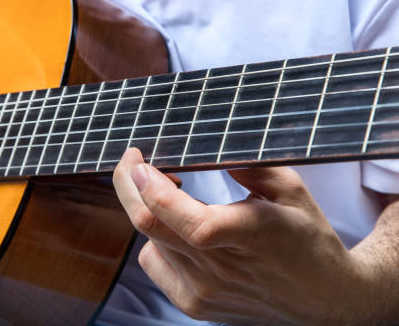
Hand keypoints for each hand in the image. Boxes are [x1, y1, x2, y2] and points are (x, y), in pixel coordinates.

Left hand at [113, 148, 373, 324]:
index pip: (180, 215)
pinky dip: (155, 239)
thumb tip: (206, 147)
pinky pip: (152, 262)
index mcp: (248, 233)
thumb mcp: (291, 189)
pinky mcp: (194, 304)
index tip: (139, 159)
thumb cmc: (309, 241)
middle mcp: (219, 268)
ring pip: (148, 239)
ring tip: (172, 195)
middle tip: (134, 164)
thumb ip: (248, 164)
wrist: (323, 301)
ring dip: (148, 210)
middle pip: (147, 224)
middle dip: (128, 185)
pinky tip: (177, 230)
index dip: (148, 184)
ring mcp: (203, 290)